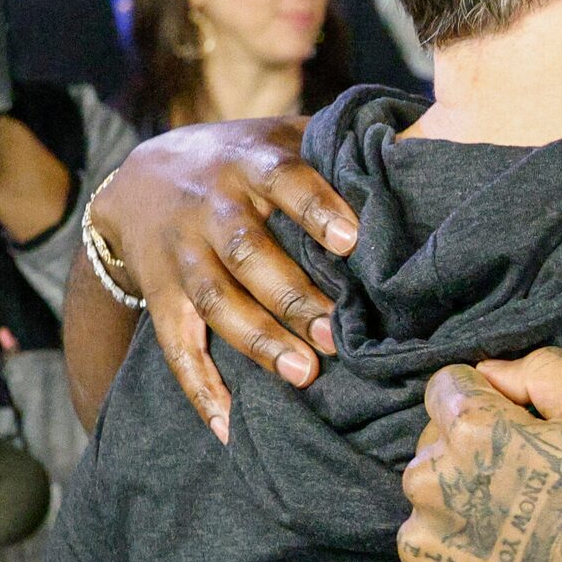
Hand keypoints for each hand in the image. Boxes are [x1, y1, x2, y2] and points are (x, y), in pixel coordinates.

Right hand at [90, 117, 360, 442]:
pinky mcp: (160, 295)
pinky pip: (175, 347)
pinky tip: (230, 424)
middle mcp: (210, 207)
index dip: (314, 209)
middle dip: (291, 297)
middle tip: (337, 335)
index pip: (284, 181)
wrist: (139, 179)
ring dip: (257, 340)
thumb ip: (335, 144)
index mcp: (250, 162)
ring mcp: (181, 254)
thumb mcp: (279, 137)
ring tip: (302, 374)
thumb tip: (422, 141)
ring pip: (215, 300)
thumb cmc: (242, 162)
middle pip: (248, 253)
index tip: (350, 240)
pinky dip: (200, 389)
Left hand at [396, 350, 561, 561]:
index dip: (492, 402)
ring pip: (430, 503)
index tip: (526, 432)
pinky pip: (431, 560)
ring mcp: (423, 546)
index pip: (449, 385)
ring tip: (523, 537)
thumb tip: (492, 371)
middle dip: (474, 454)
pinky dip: (462, 561)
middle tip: (534, 489)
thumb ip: (546, 371)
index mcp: (473, 432)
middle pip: (435, 445)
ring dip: (465, 509)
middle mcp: (430, 485)